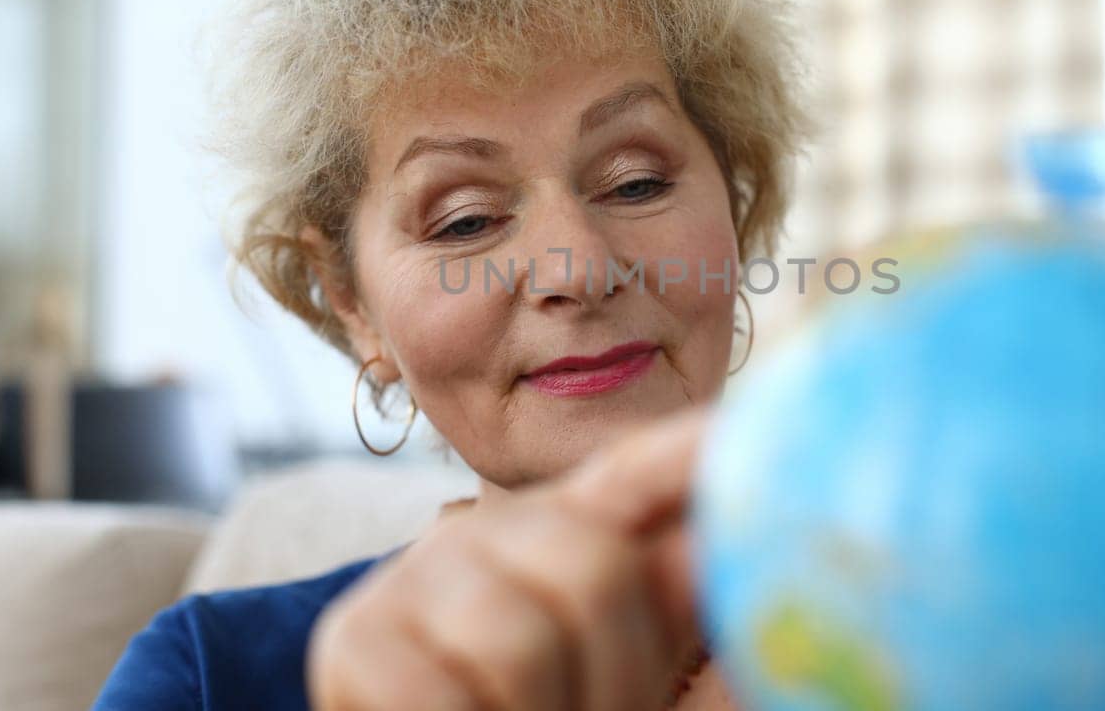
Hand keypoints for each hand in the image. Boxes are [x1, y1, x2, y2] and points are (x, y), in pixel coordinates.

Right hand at [308, 411, 707, 710]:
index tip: (747, 421)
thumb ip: (673, 617)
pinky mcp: (357, 636)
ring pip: (520, 641)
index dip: (689, 447)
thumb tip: (702, 543)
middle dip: (619, 676)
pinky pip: (442, 694)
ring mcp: (419, 574)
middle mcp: (497, 530)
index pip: (639, 471)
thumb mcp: (628, 680)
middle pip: (597, 567)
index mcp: (578, 532)